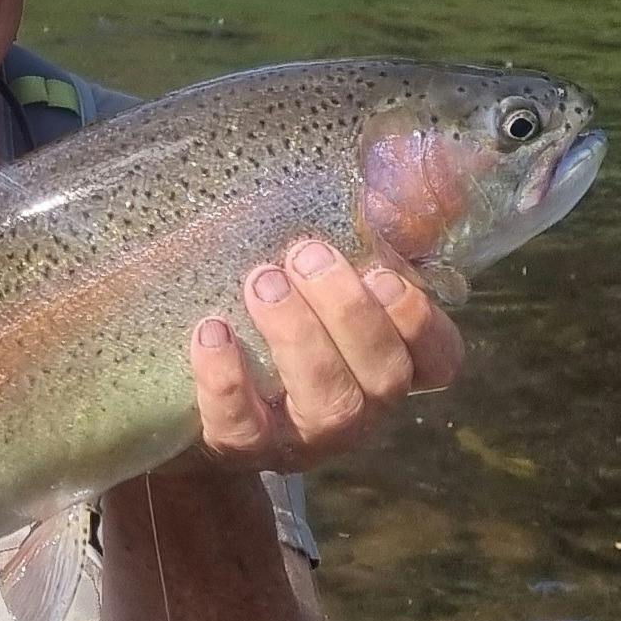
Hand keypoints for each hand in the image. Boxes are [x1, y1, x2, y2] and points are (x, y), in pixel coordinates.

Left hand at [187, 240, 464, 471]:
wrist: (182, 396)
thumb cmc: (267, 319)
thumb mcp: (318, 277)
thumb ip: (372, 231)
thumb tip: (430, 170)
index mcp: (384, 365)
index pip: (439, 360)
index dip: (421, 322)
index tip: (383, 273)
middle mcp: (356, 409)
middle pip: (384, 376)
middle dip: (351, 312)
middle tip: (305, 255)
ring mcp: (301, 437)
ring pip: (327, 403)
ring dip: (299, 336)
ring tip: (263, 281)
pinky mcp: (240, 449)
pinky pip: (241, 426)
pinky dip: (227, 378)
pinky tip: (212, 331)